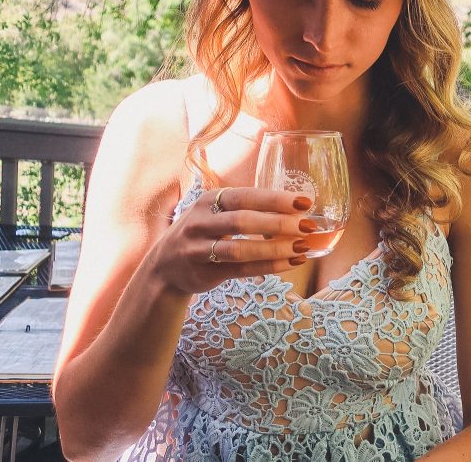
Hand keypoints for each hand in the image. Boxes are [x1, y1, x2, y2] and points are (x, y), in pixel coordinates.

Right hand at [145, 187, 312, 295]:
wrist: (164, 267)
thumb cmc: (203, 232)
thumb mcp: (215, 211)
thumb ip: (246, 207)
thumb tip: (295, 206)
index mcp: (209, 200)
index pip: (246, 196)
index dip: (276, 199)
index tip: (304, 202)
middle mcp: (200, 222)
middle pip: (242, 221)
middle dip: (278, 224)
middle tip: (307, 226)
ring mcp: (198, 249)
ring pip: (240, 249)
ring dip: (275, 249)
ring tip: (303, 248)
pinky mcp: (204, 273)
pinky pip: (240, 270)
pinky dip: (268, 267)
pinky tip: (291, 263)